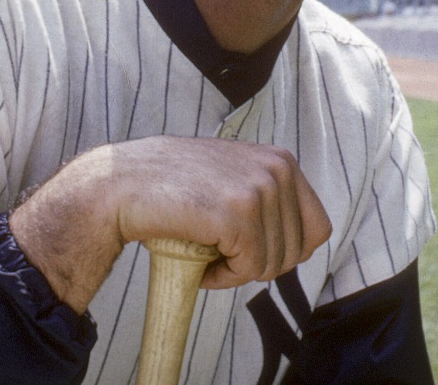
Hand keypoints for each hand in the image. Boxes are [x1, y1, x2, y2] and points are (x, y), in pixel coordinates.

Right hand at [9, 136, 330, 312]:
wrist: (120, 187)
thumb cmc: (171, 190)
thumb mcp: (232, 177)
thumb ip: (265, 194)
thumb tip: (303, 240)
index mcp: (280, 160)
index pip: (317, 227)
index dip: (284, 250)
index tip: (248, 250)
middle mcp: (276, 168)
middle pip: (298, 251)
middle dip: (259, 263)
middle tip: (220, 252)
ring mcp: (258, 188)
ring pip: (274, 264)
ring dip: (237, 271)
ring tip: (204, 251)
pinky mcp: (238, 213)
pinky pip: (249, 269)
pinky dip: (223, 277)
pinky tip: (199, 261)